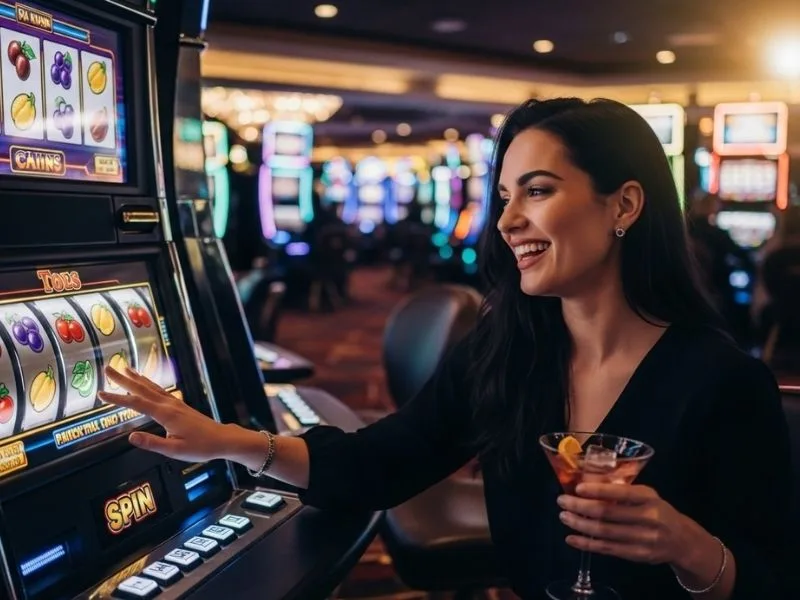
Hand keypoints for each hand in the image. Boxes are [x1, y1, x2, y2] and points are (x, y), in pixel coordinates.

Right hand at [99, 366, 235, 462]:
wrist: (221, 439)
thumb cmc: (200, 446)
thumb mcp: (174, 450)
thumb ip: (152, 443)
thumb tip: (131, 437)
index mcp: (166, 414)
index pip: (136, 404)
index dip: (117, 398)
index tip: (101, 393)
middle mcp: (169, 404)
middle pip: (142, 389)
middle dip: (123, 379)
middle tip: (107, 368)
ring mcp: (175, 403)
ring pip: (151, 387)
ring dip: (136, 378)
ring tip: (124, 368)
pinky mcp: (179, 405)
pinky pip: (159, 390)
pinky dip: (148, 383)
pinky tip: (145, 382)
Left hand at [557, 483, 690, 564]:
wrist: (681, 541)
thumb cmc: (657, 511)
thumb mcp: (646, 495)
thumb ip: (621, 489)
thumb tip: (588, 480)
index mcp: (649, 498)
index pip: (621, 492)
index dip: (598, 490)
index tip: (577, 488)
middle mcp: (648, 518)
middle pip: (608, 513)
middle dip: (580, 507)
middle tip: (562, 501)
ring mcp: (643, 539)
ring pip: (605, 532)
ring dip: (580, 525)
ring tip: (564, 517)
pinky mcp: (637, 555)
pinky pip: (607, 549)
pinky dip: (587, 544)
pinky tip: (571, 538)